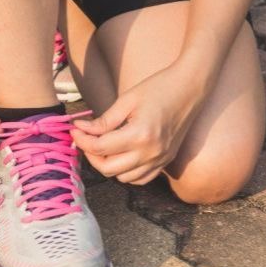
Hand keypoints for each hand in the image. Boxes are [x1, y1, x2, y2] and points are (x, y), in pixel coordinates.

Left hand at [71, 64, 206, 184]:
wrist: (190, 87)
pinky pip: (140, 179)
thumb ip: (104, 120)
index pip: (100, 148)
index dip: (82, 140)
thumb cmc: (158, 88)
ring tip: (103, 146)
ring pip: (123, 178)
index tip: (75, 129)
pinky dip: (126, 172)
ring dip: (108, 165)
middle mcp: (151, 153)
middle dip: (91, 155)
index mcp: (140, 135)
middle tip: (85, 139)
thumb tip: (81, 129)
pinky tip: (121, 156)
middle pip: (108, 169)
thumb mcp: (127, 100)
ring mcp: (160, 160)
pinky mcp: (166, 161)